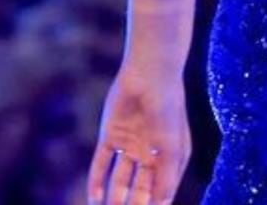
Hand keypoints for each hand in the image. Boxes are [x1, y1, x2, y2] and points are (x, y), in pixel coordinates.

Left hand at [86, 62, 190, 204]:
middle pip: (140, 189)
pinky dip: (97, 182)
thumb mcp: (172, 146)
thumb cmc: (168, 109)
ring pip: (120, 180)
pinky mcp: (111, 135)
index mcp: (170, 158)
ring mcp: (129, 145)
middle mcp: (150, 154)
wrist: (150, 74)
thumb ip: (166, 177)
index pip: (161, 191)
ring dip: (115, 199)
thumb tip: (162, 204)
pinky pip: (101, 164)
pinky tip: (93, 199)